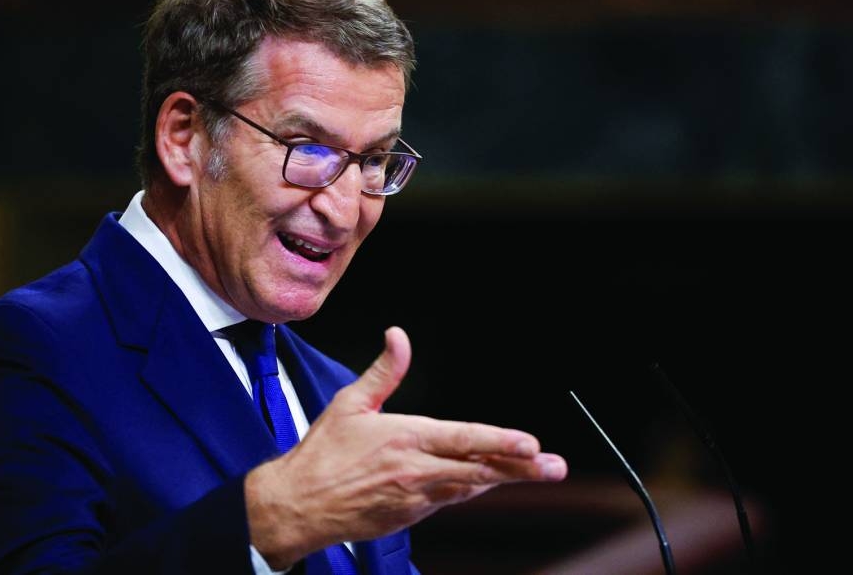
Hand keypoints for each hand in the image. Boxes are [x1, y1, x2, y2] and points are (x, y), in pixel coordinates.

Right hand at [243, 326, 566, 568]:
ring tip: (539, 472)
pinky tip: (489, 481)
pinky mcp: (410, 516)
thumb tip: (398, 336)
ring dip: (504, 478)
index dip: (501, 442)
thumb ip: (383, 372)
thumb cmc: (322, 454)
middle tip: (555, 467)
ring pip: (470, 487)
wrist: (298, 505)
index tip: (531, 444)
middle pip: (480, 470)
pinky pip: (449, 500)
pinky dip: (471, 488)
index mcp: (405, 438)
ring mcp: (416, 497)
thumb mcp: (350, 404)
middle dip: (522, 468)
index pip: (464, 440)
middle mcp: (416, 470)